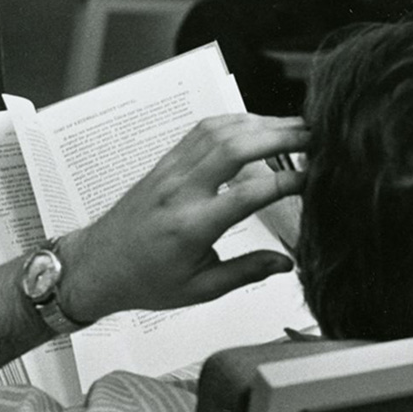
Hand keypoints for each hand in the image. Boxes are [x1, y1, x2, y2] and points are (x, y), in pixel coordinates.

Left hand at [55, 114, 307, 321]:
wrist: (97, 267)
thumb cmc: (144, 281)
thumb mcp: (200, 289)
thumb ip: (246, 272)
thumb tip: (286, 263)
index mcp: (191, 227)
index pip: (248, 194)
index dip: (287, 182)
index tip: (315, 178)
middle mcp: (180, 191)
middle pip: (235, 147)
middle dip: (280, 135)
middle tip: (314, 135)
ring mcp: (169, 172)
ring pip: (218, 131)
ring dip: (259, 123)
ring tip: (293, 127)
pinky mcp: (164, 164)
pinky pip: (201, 131)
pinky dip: (233, 122)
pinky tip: (255, 126)